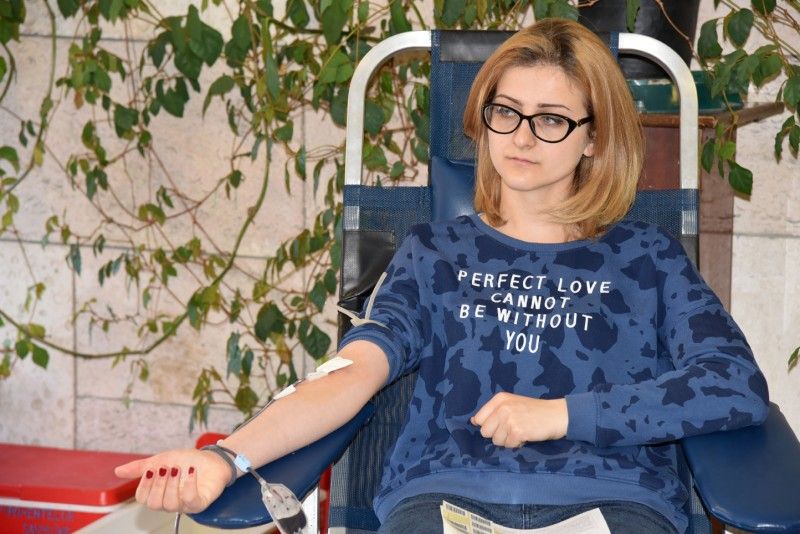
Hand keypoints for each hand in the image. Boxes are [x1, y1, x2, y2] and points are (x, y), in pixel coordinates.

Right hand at [114, 448, 229, 512]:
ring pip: (170, 504)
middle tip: (167, 468)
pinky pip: (191, 502)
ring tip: (178, 468)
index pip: (143, 499)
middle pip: (155, 504)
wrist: (213, 457)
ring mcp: (186, 504)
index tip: (152, 468)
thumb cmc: (187, 461)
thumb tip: (117, 471)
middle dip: (158, 484)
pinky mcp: (201, 503)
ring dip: (172, 484)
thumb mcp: (162, 460)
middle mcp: (171, 502)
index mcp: (160, 494)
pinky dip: (188, 486)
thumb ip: (141, 467)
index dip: (145, 484)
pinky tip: (191, 472)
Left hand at [470, 392, 568, 447]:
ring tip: (520, 431)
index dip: (488, 426)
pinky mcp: (517, 431)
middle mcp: (502, 407)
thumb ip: (493, 412)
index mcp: (499, 399)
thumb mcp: (511, 404)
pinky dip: (517, 444)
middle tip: (512, 430)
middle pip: (485, 432)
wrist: (557, 415)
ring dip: (508, 440)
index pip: (478, 419)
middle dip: (497, 435)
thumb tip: (472, 421)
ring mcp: (509, 419)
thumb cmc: (534, 411)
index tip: (500, 425)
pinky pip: (509, 446)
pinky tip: (526, 436)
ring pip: (496, 441)